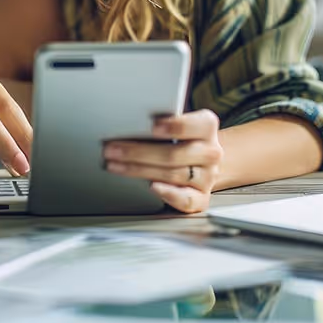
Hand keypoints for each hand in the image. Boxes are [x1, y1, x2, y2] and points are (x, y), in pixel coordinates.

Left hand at [103, 109, 222, 213]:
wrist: (202, 160)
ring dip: (139, 170)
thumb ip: (161, 122)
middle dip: (138, 152)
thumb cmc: (181, 138)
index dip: (173, 126)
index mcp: (206, 126)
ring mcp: (207, 177)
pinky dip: (169, 195)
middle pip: (173, 154)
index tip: (152, 126)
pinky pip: (187, 200)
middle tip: (112, 149)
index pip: (194, 125)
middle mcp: (210, 152)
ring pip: (173, 175)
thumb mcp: (177, 123)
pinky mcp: (201, 197)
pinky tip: (152, 187)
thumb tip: (128, 122)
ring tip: (115, 165)